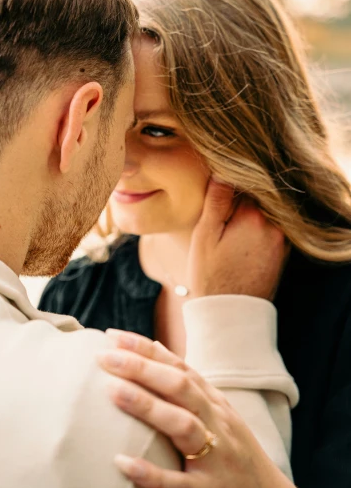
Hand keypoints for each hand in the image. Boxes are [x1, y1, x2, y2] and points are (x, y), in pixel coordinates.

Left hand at [98, 331, 313, 487]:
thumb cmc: (236, 457)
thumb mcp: (219, 414)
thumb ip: (188, 384)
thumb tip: (153, 346)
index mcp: (215, 403)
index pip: (178, 366)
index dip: (145, 349)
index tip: (112, 336)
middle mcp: (217, 424)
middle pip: (179, 386)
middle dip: (141, 368)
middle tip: (103, 356)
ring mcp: (215, 459)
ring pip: (182, 425)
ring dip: (147, 406)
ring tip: (112, 392)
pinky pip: (178, 484)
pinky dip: (150, 473)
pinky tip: (122, 462)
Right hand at [189, 179, 286, 298]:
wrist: (230, 314)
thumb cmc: (210, 276)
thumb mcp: (205, 235)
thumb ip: (216, 201)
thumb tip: (222, 172)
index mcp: (253, 217)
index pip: (243, 184)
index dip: (227, 189)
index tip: (215, 201)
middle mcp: (274, 226)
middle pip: (257, 199)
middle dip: (240, 204)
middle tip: (222, 222)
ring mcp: (282, 241)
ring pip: (264, 215)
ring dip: (250, 218)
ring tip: (230, 236)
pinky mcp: (283, 253)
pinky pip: (271, 230)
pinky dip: (258, 231)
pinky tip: (241, 245)